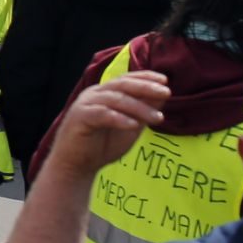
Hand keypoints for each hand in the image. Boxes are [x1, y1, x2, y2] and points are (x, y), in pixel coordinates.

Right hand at [44, 71, 169, 179]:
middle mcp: (94, 94)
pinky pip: (102, 114)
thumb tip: (162, 95)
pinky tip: (133, 125)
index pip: (126, 80)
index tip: (165, 80)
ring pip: (115, 99)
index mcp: (104, 93)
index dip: (145, 77)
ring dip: (138, 107)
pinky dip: (119, 118)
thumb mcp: (130, 126)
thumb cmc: (102, 145)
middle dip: (145, 87)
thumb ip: (142, 111)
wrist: (77, 165)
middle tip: (166, 93)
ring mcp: (85, 104)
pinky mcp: (80, 118)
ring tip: (157, 118)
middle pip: (121, 85)